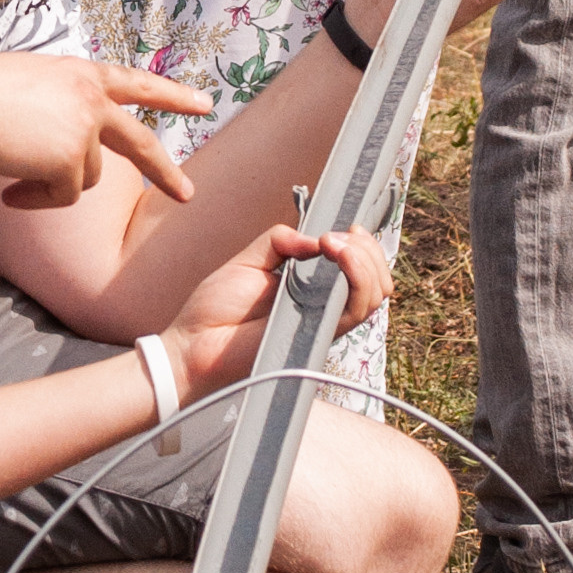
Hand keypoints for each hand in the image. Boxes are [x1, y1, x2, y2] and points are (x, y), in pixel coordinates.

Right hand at [0, 54, 207, 211]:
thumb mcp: (25, 88)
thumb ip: (58, 108)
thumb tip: (70, 155)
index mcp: (79, 73)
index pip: (134, 83)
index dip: (170, 95)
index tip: (204, 104)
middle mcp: (90, 95)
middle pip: (140, 142)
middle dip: (166, 171)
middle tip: (189, 193)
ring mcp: (84, 126)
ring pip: (85, 179)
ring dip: (50, 185)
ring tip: (12, 170)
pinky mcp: (70, 158)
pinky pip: (61, 197)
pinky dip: (35, 200)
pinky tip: (8, 188)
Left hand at [162, 221, 393, 402]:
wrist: (195, 343)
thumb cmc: (216, 309)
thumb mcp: (249, 260)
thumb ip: (280, 241)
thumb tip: (314, 238)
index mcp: (312, 290)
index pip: (361, 271)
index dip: (364, 247)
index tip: (348, 228)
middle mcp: (324, 308)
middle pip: (377, 282)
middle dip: (368, 250)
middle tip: (338, 236)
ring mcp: (324, 324)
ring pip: (374, 296)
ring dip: (364, 260)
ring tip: (334, 242)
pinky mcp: (318, 336)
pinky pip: (353, 311)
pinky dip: (355, 277)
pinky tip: (334, 253)